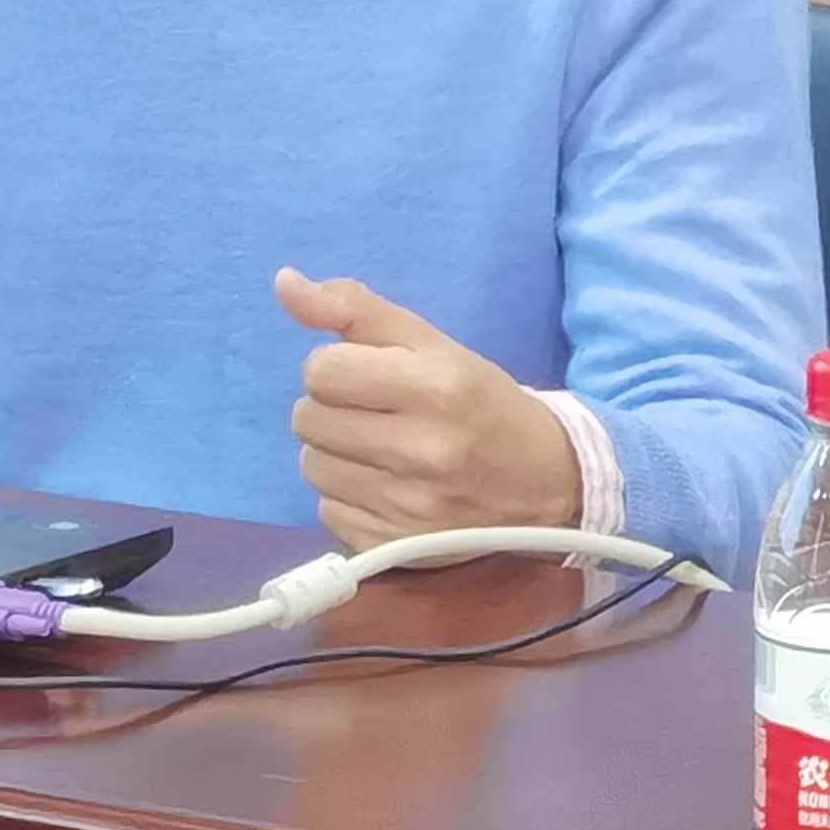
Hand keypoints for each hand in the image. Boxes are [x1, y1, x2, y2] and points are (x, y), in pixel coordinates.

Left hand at [276, 268, 581, 551]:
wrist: (545, 481)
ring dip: (335, 454)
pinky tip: (386, 487)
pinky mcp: (394, 546)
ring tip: (380, 450)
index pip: (321, 370)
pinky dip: (346, 497)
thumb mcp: (429, 343)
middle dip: (332, 409)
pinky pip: (326, 511)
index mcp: (435, 388)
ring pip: (312, 466)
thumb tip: (284, 283)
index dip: (337, 367)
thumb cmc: (479, 401)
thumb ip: (354, 308)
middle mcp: (422, 450)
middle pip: (308, 419)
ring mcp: (408, 507)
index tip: (370, 376)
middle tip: (376, 413)